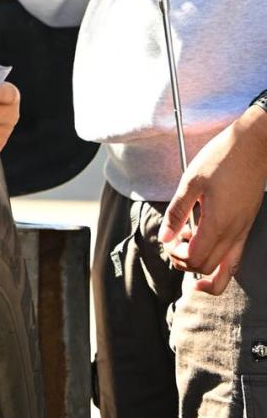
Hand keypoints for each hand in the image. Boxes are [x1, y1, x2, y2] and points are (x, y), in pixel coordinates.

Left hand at [159, 109, 266, 294]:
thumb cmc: (222, 158)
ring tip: (187, 253)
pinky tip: (206, 249)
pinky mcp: (247, 226)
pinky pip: (235, 257)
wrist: (253, 147)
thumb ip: (176, 212)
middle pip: (207, 268)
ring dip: (203, 268)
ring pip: (225, 270)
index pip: (195, 258)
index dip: (176, 254)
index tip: (168, 239)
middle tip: (174, 243)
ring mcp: (243, 231)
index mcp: (218, 223)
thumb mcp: (191, 182)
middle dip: (186, 263)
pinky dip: (219, 262)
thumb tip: (164, 236)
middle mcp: (234, 233)